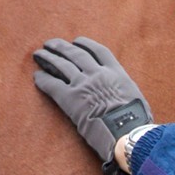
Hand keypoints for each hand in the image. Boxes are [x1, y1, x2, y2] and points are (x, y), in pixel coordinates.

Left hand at [33, 37, 151, 164]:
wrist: (126, 134)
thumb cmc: (136, 123)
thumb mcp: (136, 100)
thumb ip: (125, 92)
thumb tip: (124, 97)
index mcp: (116, 73)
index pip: (99, 51)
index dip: (86, 44)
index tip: (77, 41)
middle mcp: (98, 74)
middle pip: (76, 53)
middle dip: (62, 47)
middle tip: (51, 43)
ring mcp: (83, 84)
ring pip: (62, 65)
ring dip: (48, 58)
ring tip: (38, 54)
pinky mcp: (70, 98)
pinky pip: (52, 84)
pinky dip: (43, 79)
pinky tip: (37, 76)